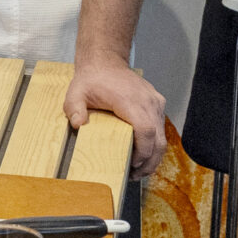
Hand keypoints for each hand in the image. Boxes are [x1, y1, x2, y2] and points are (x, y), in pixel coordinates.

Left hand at [66, 55, 167, 178]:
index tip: (131, 164)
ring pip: (163, 136)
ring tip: (139, 170)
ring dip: (153, 156)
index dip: (142, 152)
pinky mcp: (157, 103)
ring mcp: (155, 102)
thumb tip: (77, 124)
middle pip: (159, 140)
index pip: (146, 131)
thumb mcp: (76, 92)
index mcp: (131, 101)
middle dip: (149, 162)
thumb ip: (74, 108)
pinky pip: (160, 128)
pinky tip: (143, 154)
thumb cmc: (93, 79)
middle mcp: (148, 102)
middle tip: (134, 175)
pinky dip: (155, 144)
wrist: (106, 61)